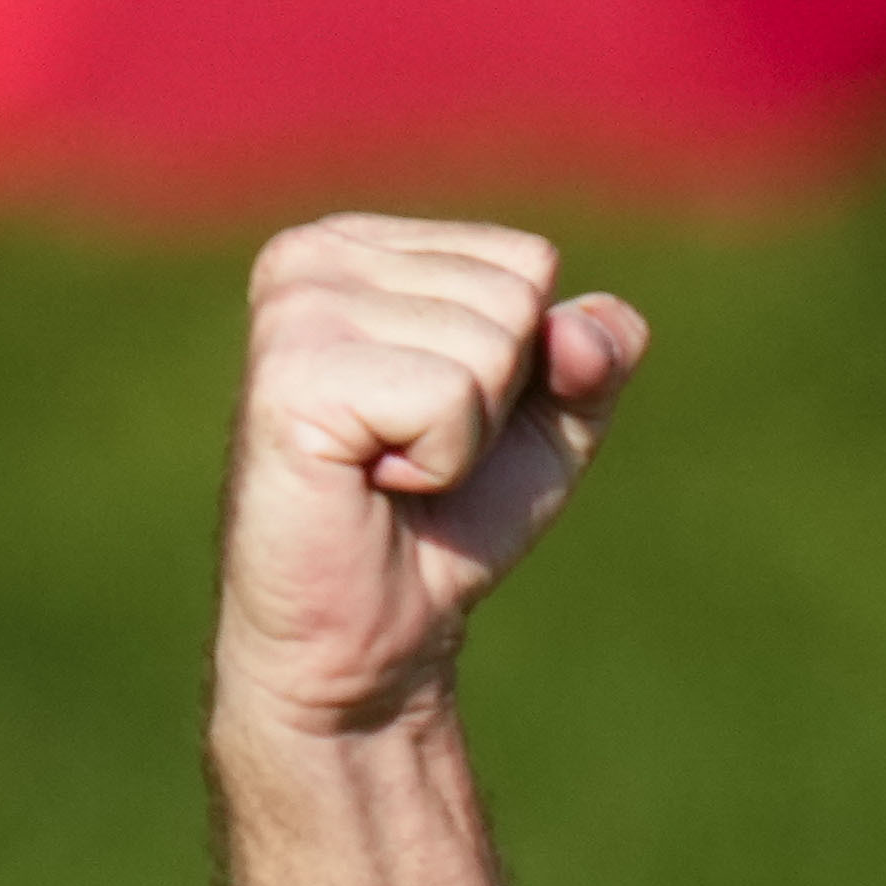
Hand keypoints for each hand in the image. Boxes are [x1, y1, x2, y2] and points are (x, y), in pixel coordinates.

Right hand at [218, 213, 650, 745]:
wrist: (369, 640)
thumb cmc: (443, 524)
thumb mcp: (545, 427)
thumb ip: (593, 356)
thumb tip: (587, 331)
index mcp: (361, 246)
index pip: (527, 261)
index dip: (521, 369)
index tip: (440, 423)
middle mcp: (313, 257)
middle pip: (514, 298)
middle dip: (495, 402)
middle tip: (414, 458)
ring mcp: (294, 309)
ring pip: (490, 344)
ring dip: (463, 437)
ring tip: (389, 471)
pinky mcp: (291, 376)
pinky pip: (447, 396)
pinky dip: (438, 461)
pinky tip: (369, 482)